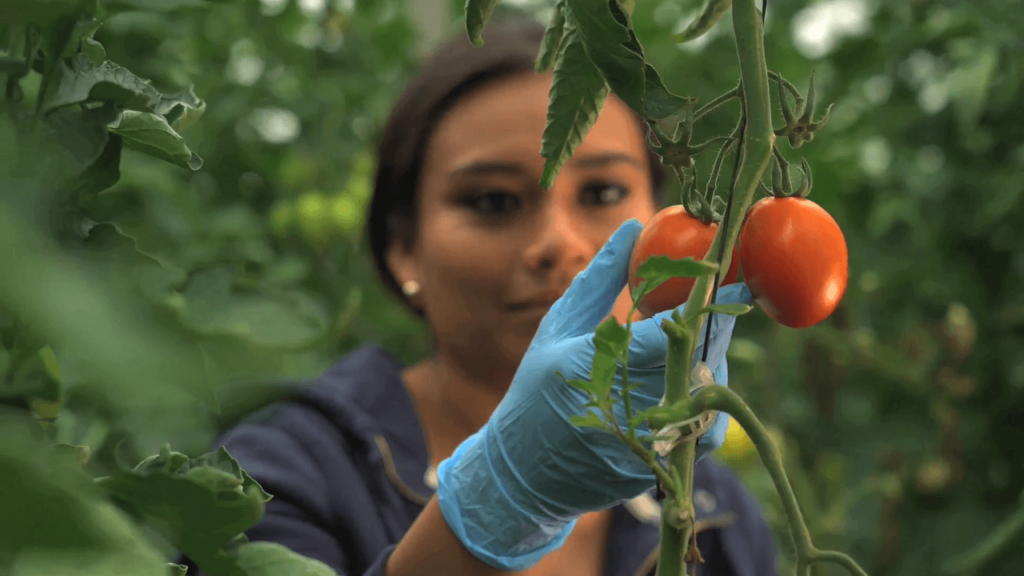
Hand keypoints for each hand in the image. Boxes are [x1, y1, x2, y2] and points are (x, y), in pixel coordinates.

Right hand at [436, 219, 752, 570]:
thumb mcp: (558, 327)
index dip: (703, 305)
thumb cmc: (536, 389)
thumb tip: (634, 229)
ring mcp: (640, 443)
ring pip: (704, 395)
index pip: (663, 334)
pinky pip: (702, 431)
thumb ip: (599, 279)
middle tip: (731, 300)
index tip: (732, 280)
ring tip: (707, 338)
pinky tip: (696, 379)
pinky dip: (707, 401)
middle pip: (693, 361)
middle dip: (716, 328)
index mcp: (588, 366)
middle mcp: (619, 408)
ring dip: (713, 361)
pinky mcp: (655, 467)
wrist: (522, 471)